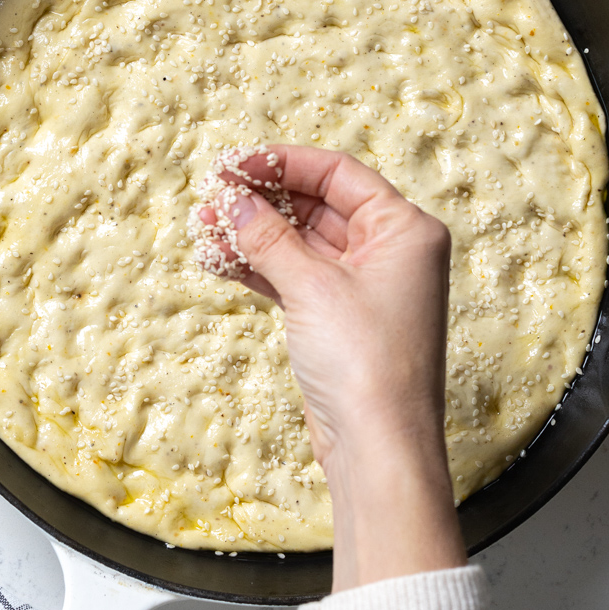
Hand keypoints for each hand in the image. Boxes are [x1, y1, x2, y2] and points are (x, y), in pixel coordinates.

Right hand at [196, 147, 466, 587]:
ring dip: (253, 235)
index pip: (340, 174)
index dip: (285, 163)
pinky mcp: (338, 321)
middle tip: (212, 194)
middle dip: (262, 200)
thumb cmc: (366, 363)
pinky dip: (260, 269)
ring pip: (301, 244)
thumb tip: (234, 200)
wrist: (377, 446)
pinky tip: (218, 260)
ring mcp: (364, 289)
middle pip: (318, 206)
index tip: (236, 163)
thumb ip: (270, 237)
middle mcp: (391, 254)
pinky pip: (294, 279)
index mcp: (405, 230)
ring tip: (203, 226)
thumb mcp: (312, 287)